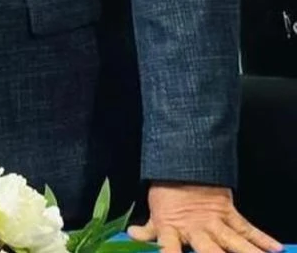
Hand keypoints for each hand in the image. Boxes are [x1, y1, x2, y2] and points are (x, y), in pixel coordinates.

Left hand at [128, 184, 280, 252]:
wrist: (182, 164)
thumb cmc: (167, 195)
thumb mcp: (156, 213)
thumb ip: (148, 230)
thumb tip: (132, 234)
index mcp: (172, 228)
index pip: (168, 248)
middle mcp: (195, 229)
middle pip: (209, 251)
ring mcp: (214, 221)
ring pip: (233, 242)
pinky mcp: (228, 212)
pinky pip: (246, 228)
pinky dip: (262, 239)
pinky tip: (276, 249)